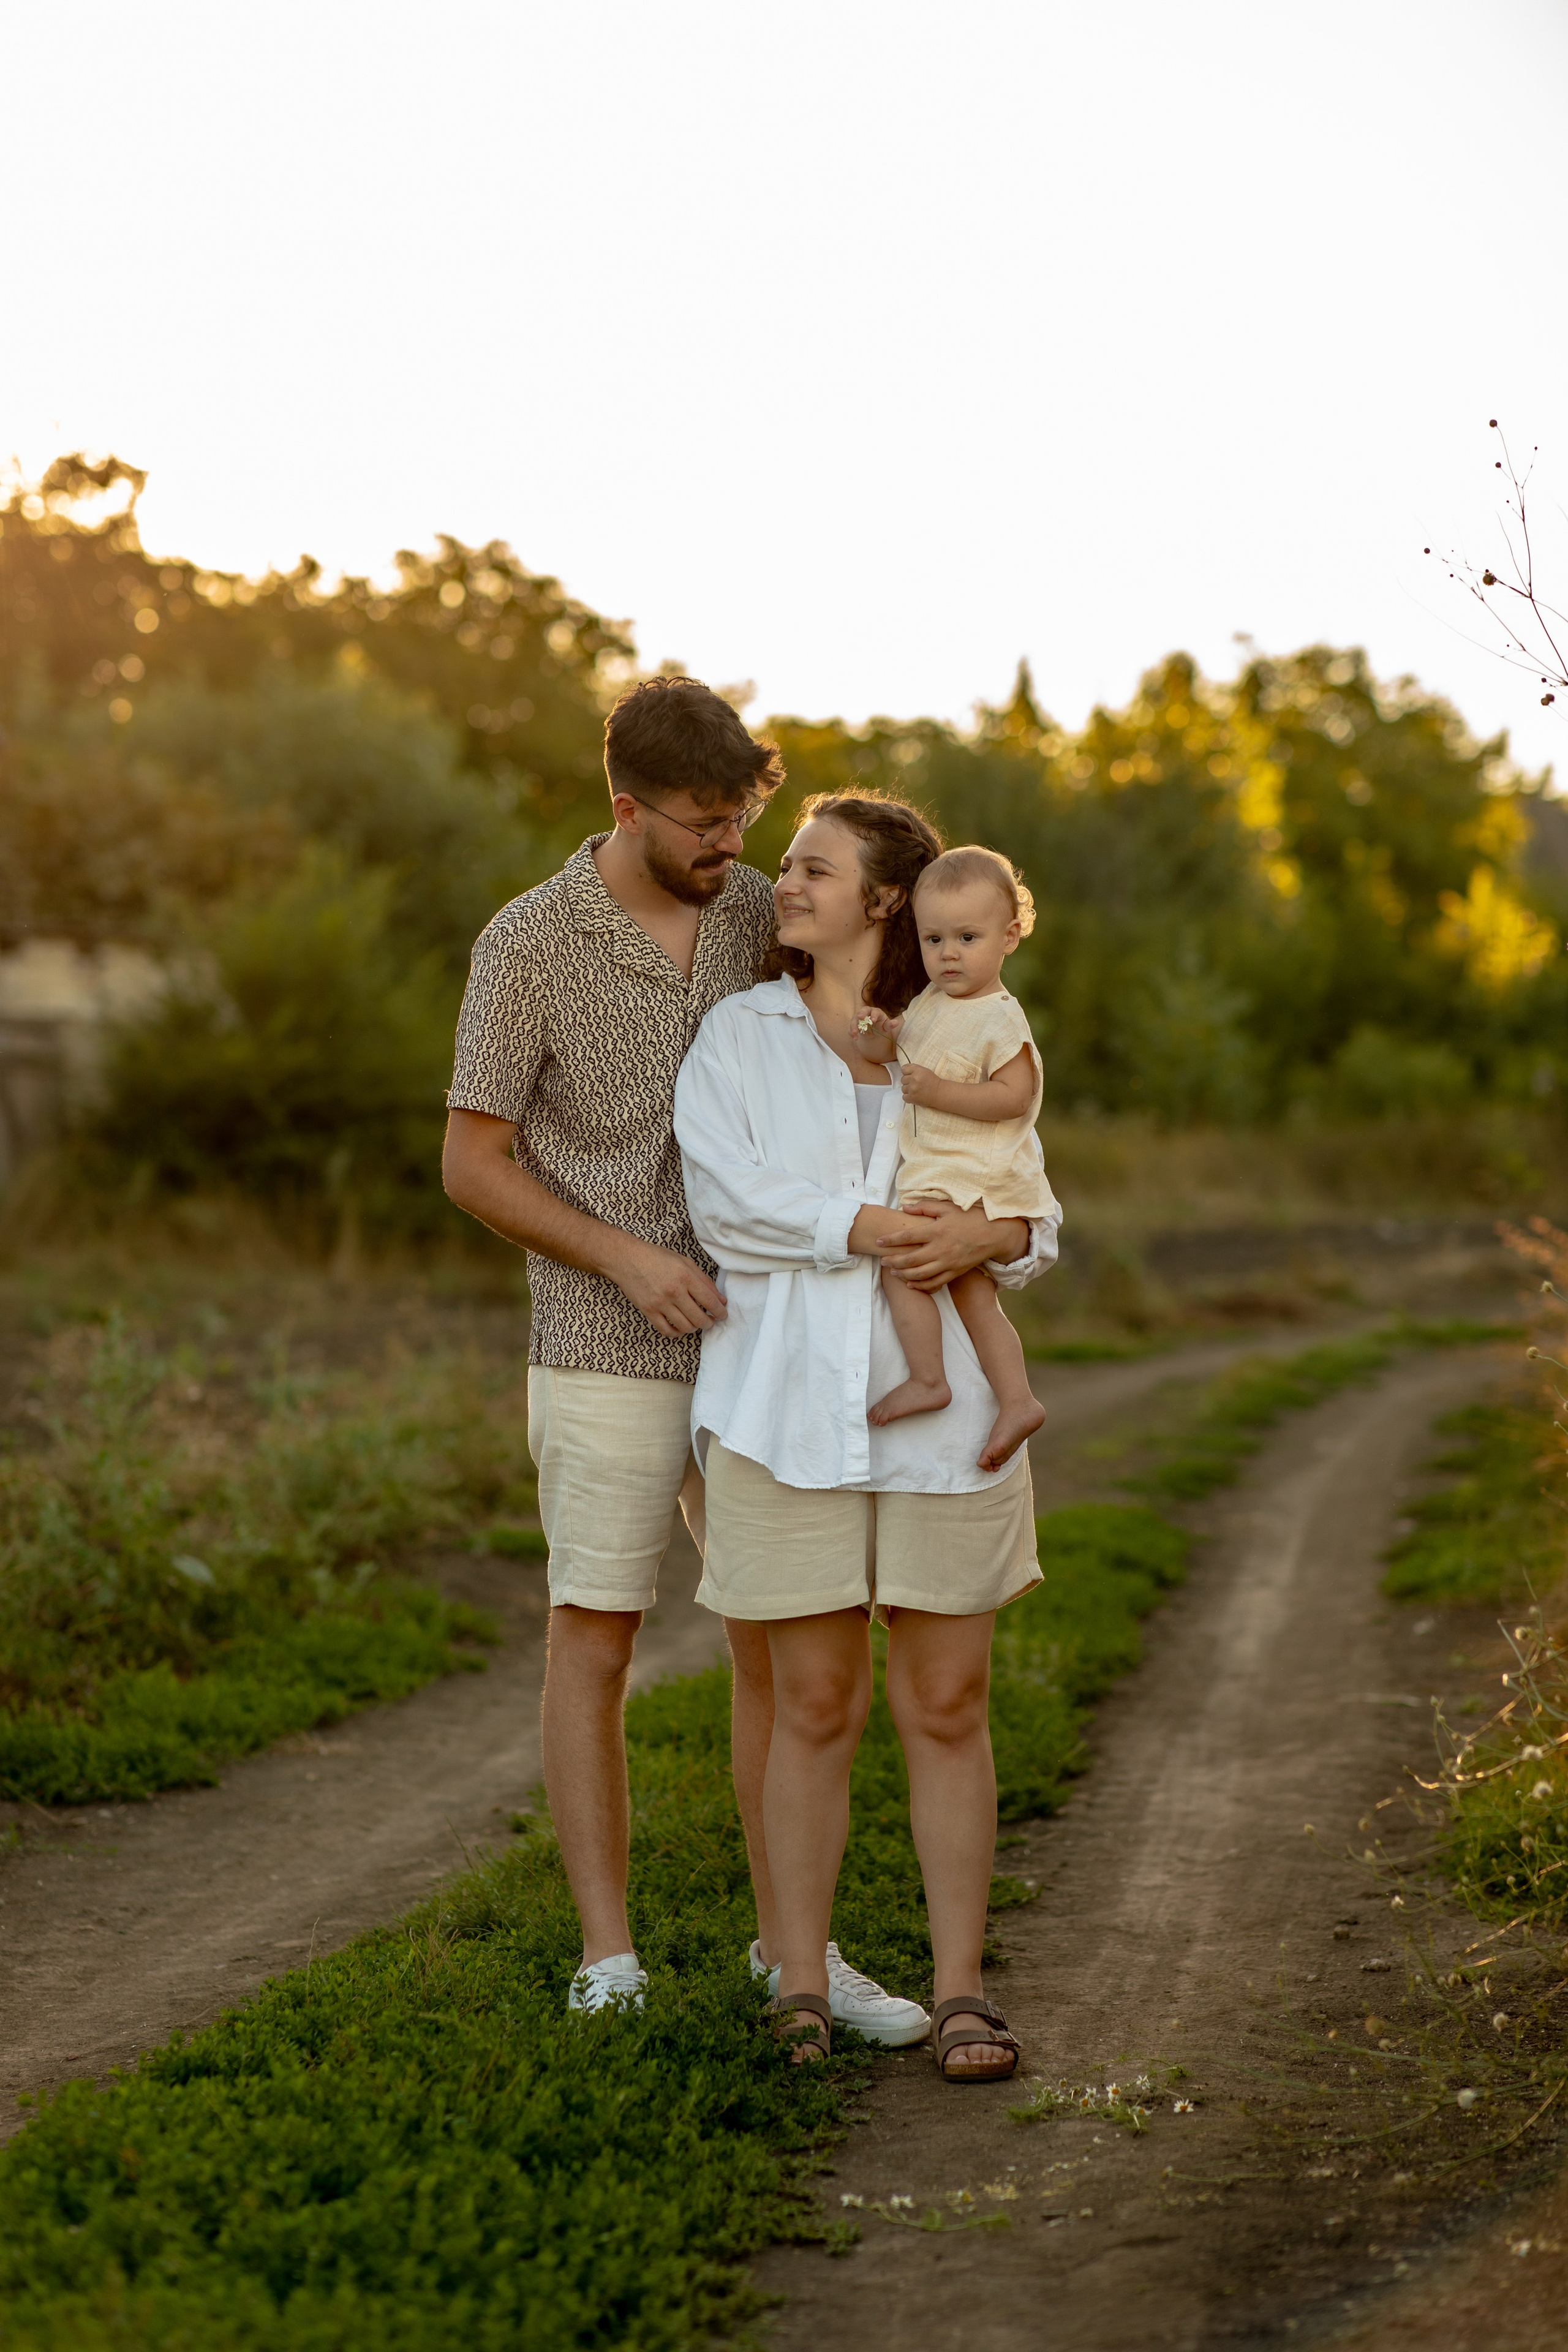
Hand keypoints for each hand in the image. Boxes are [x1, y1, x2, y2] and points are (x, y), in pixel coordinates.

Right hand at [610, 1240, 727, 1337]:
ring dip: (694, 1328)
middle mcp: (674, 1291)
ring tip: (696, 1323)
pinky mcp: (648, 1311)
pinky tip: (680, 1328)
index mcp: (685, 1276)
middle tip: (711, 1321)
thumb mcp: (684, 1262)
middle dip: (709, 1323)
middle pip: (699, 1318)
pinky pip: (666, 1330)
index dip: (720, 1311)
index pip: (710, 1301)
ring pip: (684, 1326)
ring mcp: (660, 1303)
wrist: (627, 1259)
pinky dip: (676, 1333)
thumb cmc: (657, 1258)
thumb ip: (704, 1281)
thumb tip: (720, 1299)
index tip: (723, 1314)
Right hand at [854, 1005, 901, 1042]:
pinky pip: (850, 1026)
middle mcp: (866, 1012)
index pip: (874, 1011)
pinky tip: (854, 1037)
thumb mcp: (886, 1026)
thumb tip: (896, 1023)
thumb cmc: (880, 1026)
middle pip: (862, 1010)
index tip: (873, 1020)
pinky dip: (851, 1031)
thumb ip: (890, 1025)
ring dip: (854, 1026)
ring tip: (855, 1033)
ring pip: (855, 1019)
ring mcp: (858, 1017)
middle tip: (860, 1017)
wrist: (873, 1030)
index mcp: (875, 1011)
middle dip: (861, 1014)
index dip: (874, 1015)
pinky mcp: (854, 1023)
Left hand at [873, 1201, 1027, 1291]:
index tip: (878, 1241)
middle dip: (893, 1261)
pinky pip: (935, 1283)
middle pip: (910, 1259)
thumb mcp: (948, 1208)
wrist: (994, 1234)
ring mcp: (948, 1263)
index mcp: (937, 1230)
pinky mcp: (955, 1272)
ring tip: (894, 1272)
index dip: (890, 1240)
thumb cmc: (971, 1218)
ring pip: (920, 1274)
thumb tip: (904, 1207)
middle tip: (882, 1261)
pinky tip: (911, 1284)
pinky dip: (921, 1286)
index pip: (907, 1236)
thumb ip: (925, 1207)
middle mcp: (941, 1248)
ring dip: (904, 1275)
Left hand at [898, 1060, 940, 1106]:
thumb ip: (913, 1069)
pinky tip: (915, 1095)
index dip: (907, 1073)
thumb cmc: (932, 1081)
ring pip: (903, 1089)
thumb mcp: (924, 1070)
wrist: (940, 1093)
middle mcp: (914, 1079)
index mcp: (917, 1071)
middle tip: (917, 1084)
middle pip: (902, 1079)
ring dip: (908, 1090)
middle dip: (908, 1082)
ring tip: (917, 1090)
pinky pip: (904, 1097)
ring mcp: (912, 1089)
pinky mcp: (912, 1098)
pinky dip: (909, 1097)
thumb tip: (903, 1069)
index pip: (903, 1069)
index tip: (912, 1076)